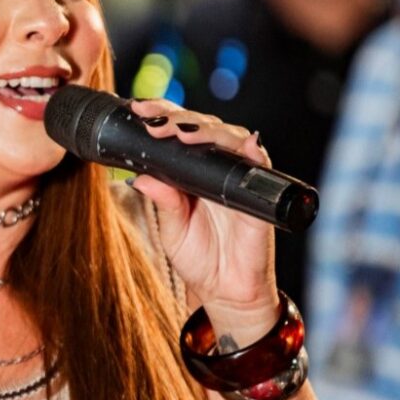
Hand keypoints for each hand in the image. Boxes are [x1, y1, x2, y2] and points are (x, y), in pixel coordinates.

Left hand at [127, 98, 277, 341]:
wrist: (225, 290)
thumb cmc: (199, 257)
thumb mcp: (172, 229)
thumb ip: (163, 201)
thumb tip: (140, 176)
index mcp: (193, 171)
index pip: (179, 131)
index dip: (162, 115)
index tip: (137, 109)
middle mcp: (218, 168)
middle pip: (204, 127)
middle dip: (178, 118)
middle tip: (154, 121)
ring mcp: (240, 178)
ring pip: (231, 138)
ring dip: (209, 131)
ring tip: (184, 132)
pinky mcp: (260, 196)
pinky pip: (262, 167)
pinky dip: (255, 152)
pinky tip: (245, 144)